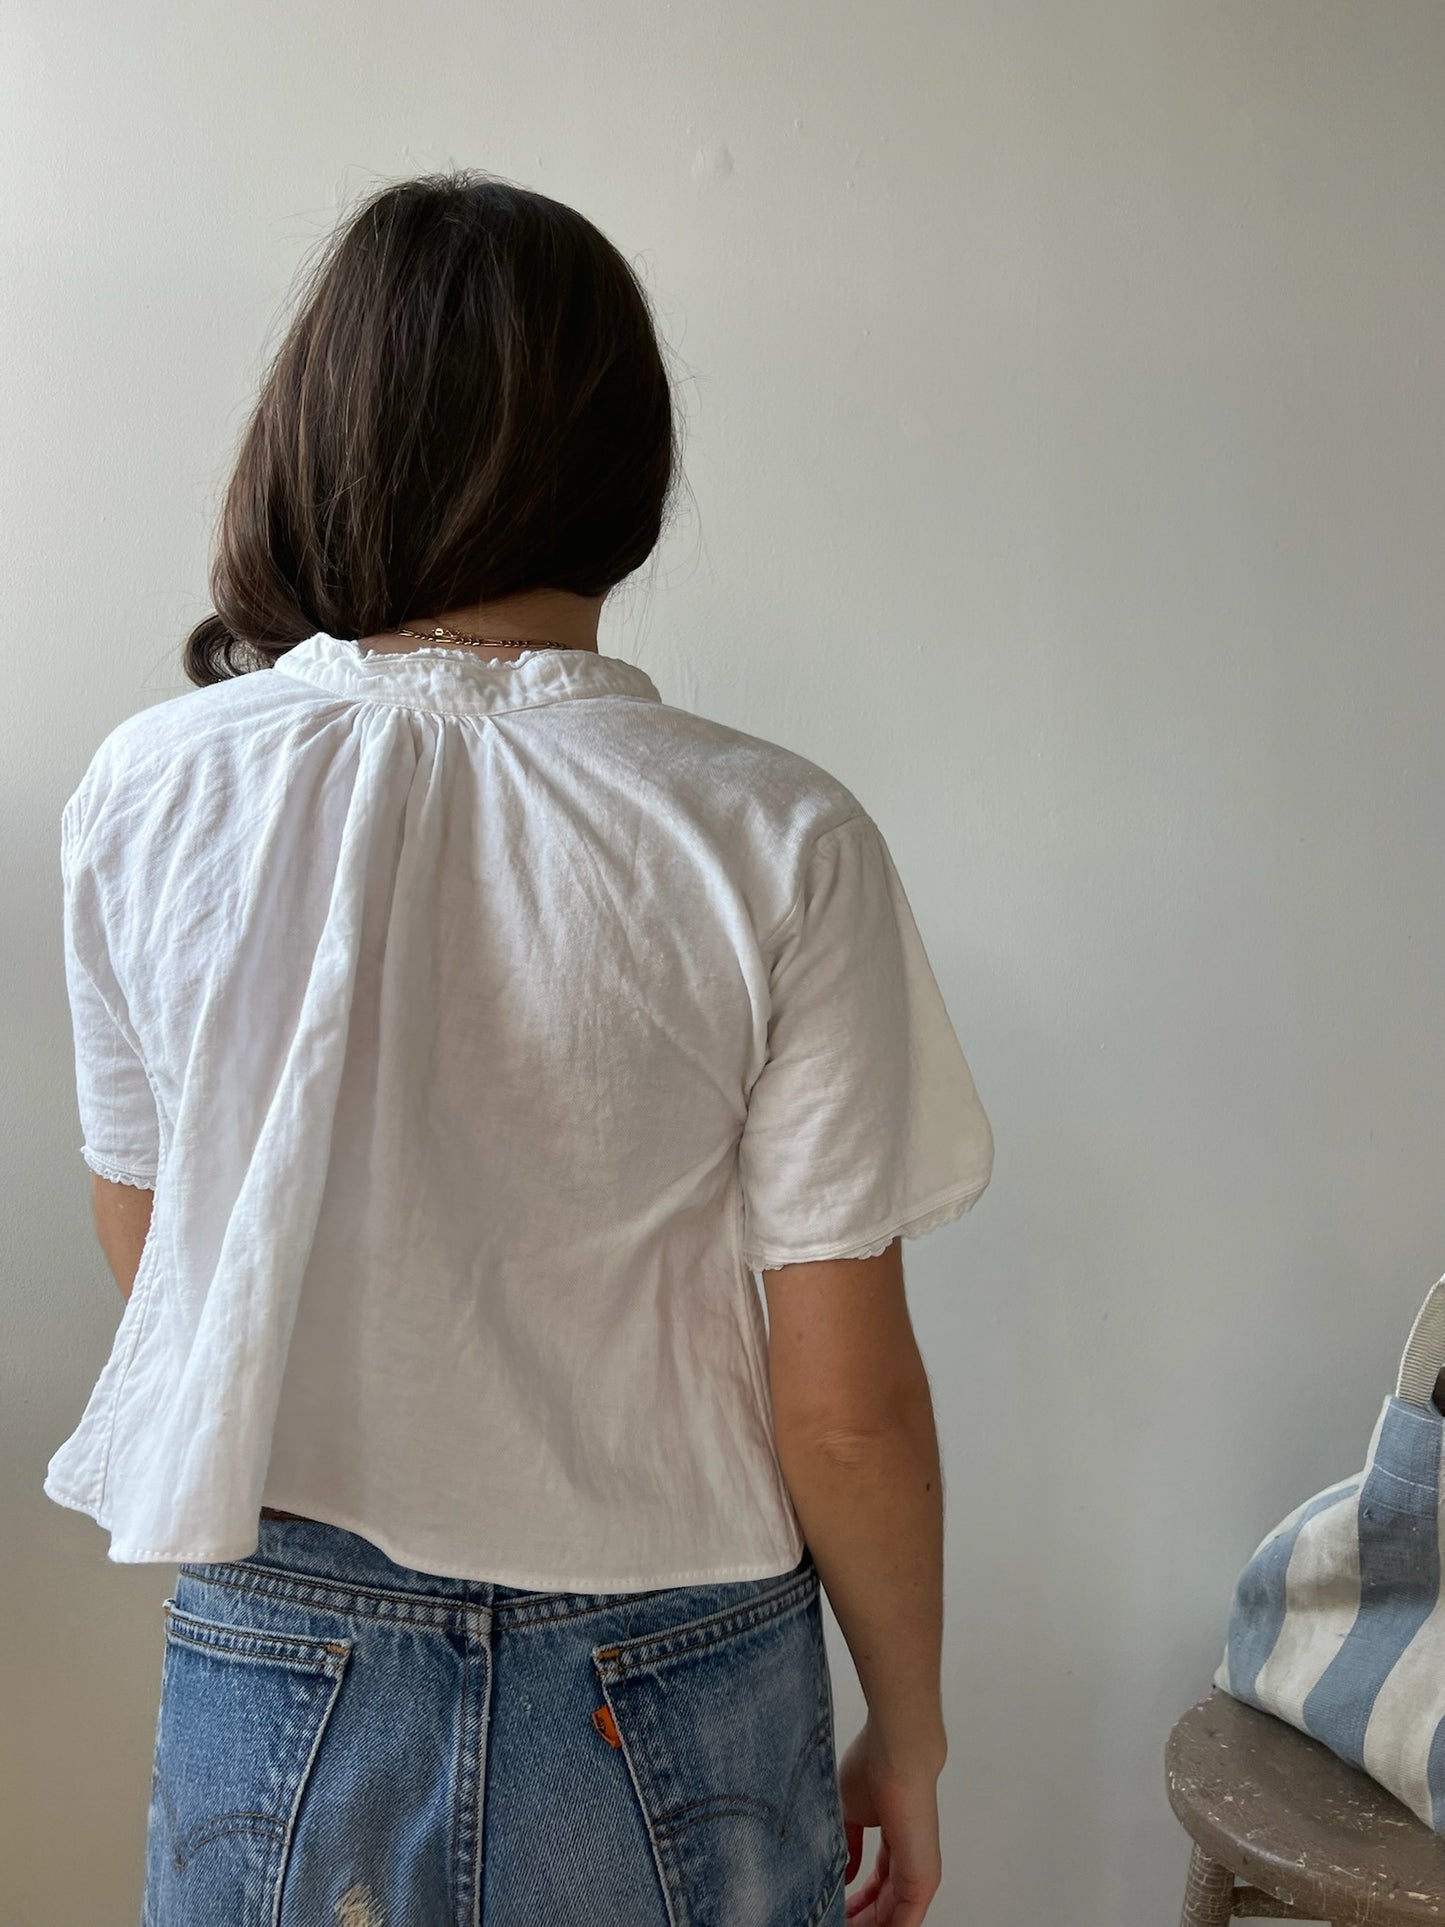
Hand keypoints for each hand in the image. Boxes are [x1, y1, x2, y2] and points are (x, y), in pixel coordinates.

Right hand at [838, 1719, 943, 1924]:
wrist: (895, 1750)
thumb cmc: (873, 1767)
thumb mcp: (851, 1812)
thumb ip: (850, 1847)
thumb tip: (844, 1874)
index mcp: (895, 1845)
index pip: (877, 1886)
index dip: (854, 1902)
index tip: (832, 1908)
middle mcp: (910, 1863)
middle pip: (883, 1906)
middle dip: (858, 1918)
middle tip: (832, 1923)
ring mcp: (918, 1873)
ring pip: (893, 1918)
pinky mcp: (923, 1879)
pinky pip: (903, 1922)